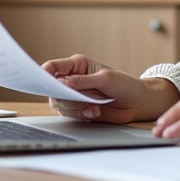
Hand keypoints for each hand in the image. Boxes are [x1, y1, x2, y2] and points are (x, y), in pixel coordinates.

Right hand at [42, 54, 179, 123]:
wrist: (137, 103)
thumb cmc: (125, 84)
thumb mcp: (106, 79)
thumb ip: (83, 81)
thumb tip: (62, 83)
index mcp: (77, 65)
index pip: (54, 67)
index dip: (44, 72)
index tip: (42, 79)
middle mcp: (73, 80)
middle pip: (53, 89)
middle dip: (64, 96)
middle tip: (78, 98)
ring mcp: (75, 96)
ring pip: (60, 104)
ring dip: (76, 107)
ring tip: (94, 107)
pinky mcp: (80, 110)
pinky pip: (71, 115)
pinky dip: (82, 115)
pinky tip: (95, 112)